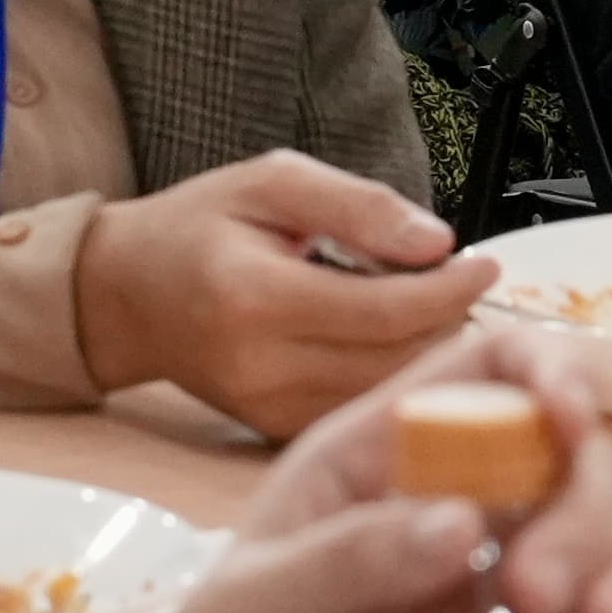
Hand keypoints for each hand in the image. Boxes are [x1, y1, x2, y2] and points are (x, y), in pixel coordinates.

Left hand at [20, 331, 611, 612]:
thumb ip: (344, 560)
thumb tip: (469, 520)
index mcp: (373, 466)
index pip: (490, 370)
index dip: (551, 372)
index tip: (574, 426)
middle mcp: (443, 520)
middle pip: (570, 465)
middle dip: (589, 514)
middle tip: (552, 599)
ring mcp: (483, 607)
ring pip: (604, 553)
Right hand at [74, 152, 494, 438]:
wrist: (125, 296)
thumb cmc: (198, 228)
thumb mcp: (273, 182)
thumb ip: (359, 206)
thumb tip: (438, 243)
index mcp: (255, 296)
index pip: (384, 310)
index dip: (450, 289)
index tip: (486, 264)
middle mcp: (259, 366)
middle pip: (394, 359)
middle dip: (446, 321)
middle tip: (460, 282)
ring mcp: (264, 409)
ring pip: (383, 392)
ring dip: (425, 353)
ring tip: (428, 306)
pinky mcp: (272, 430)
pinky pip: (357, 409)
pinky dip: (389, 378)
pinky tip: (393, 341)